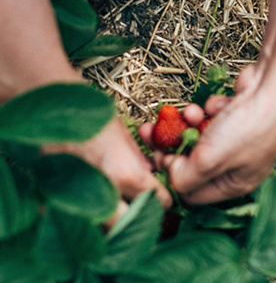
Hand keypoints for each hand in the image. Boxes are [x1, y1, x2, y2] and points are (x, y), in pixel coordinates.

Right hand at [42, 117, 172, 217]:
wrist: (52, 108)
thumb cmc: (92, 116)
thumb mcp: (125, 135)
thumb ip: (138, 161)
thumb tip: (148, 175)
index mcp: (127, 175)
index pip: (157, 202)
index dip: (163, 199)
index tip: (163, 196)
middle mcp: (105, 192)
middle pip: (129, 223)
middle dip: (138, 218)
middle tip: (141, 208)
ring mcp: (78, 198)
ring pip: (100, 227)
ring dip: (111, 221)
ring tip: (116, 208)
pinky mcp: (54, 197)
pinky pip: (71, 218)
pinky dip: (81, 216)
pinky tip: (88, 205)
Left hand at [139, 64, 275, 203]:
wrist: (275, 88)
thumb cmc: (248, 129)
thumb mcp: (209, 160)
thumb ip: (184, 177)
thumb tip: (170, 178)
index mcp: (234, 184)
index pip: (194, 192)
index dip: (173, 177)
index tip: (157, 159)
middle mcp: (237, 164)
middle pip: (193, 162)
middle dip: (173, 145)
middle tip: (151, 132)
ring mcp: (238, 139)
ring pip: (200, 136)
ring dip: (188, 123)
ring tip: (188, 112)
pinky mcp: (237, 116)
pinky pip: (212, 117)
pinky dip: (209, 109)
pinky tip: (216, 105)